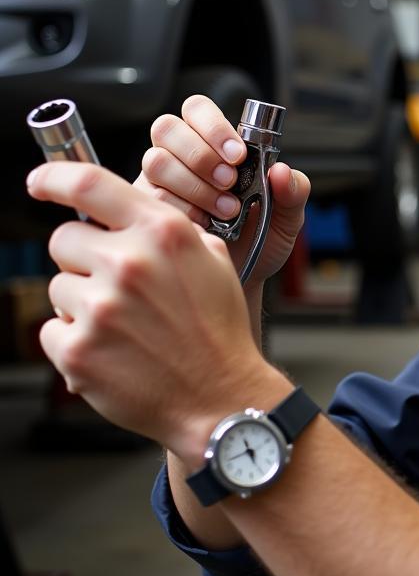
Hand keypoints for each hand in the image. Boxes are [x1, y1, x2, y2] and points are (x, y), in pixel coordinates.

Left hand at [26, 161, 282, 456]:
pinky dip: (75, 341)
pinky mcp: (77, 351)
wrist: (221, 397)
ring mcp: (100, 308)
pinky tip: (112, 351)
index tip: (40, 182)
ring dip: (81, 303)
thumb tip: (128, 217)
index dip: (54, 178)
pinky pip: (51, 329)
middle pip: (64, 239)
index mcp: (163, 233)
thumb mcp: (213, 262)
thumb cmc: (218, 330)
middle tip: (114, 285)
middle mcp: (129, 263)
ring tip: (123, 326)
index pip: (89, 184)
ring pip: (58, 287)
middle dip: (82, 259)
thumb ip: (169, 231)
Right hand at [135, 95, 310, 288]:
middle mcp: (183, 157)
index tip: (238, 155)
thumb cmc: (262, 242)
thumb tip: (282, 171)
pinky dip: (181, 212)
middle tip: (230, 182)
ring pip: (156, 161)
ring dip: (193, 185)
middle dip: (200, 155)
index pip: (198, 109)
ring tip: (226, 211)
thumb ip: (294, 191)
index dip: (213, 125)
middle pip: (168, 128)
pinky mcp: (147, 209)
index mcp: (218, 146)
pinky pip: (149, 199)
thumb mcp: (289, 217)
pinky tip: (205, 227)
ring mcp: (161, 182)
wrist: (244, 280)